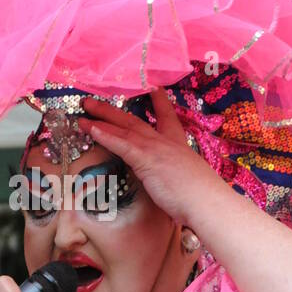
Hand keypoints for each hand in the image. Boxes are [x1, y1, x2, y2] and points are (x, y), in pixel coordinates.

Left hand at [79, 89, 223, 226]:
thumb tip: (168, 182)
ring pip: (124, 128)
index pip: (168, 118)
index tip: (153, 88)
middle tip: (93, 101)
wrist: (208, 203)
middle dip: (112, 110)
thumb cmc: (201, 199)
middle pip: (135, 121)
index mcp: (179, 145)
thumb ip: (175, 175)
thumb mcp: (188, 180)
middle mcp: (166, 142)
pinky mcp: (147, 159)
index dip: (159, 103)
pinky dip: (105, 135)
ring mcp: (156, 148)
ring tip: (84, 109)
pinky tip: (91, 129)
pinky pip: (122, 143)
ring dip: (101, 118)